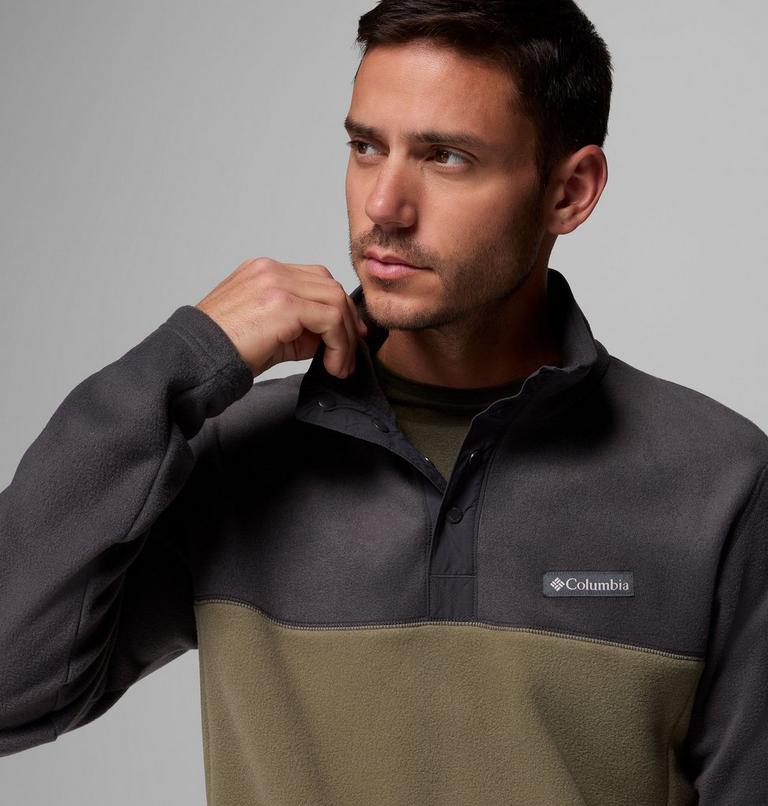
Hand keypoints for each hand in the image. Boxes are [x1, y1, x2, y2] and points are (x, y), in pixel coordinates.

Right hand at [195, 257, 367, 378]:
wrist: (196, 359)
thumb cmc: (224, 350)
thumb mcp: (268, 332)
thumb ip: (300, 326)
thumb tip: (331, 338)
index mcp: (265, 271)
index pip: (317, 279)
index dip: (338, 308)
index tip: (349, 335)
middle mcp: (272, 270)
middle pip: (330, 286)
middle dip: (347, 323)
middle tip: (350, 355)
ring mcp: (277, 282)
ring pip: (335, 301)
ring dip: (345, 338)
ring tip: (340, 366)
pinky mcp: (283, 303)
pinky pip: (330, 319)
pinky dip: (339, 344)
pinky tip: (333, 365)